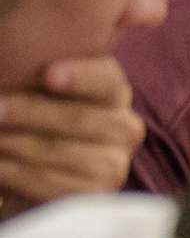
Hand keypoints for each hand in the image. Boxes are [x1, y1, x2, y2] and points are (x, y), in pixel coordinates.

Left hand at [0, 57, 145, 214]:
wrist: (30, 163)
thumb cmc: (30, 113)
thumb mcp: (37, 83)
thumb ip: (44, 67)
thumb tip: (73, 45)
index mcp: (111, 90)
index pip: (105, 80)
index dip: (80, 77)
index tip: (48, 75)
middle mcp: (124, 126)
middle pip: (81, 118)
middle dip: (32, 113)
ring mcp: (115, 162)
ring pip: (63, 151)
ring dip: (17, 144)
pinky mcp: (96, 193)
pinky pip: (53, 182)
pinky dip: (16, 172)